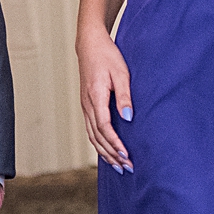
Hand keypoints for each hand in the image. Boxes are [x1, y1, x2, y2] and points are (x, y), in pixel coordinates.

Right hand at [77, 28, 133, 172]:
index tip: (127, 155)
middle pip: (97, 136)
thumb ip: (125, 96)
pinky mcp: (87, 106)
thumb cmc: (108, 56)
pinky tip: (108, 152)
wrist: (90, 45)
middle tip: (127, 168)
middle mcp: (87, 104)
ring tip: (119, 166)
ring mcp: (85, 106)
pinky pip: (91, 130)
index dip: (115, 143)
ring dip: (105, 153)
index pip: (104, 126)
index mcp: (96, 96)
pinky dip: (100, 144)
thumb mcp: (121, 73)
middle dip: (112, 154)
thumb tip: (128, 118)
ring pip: (92, 136)